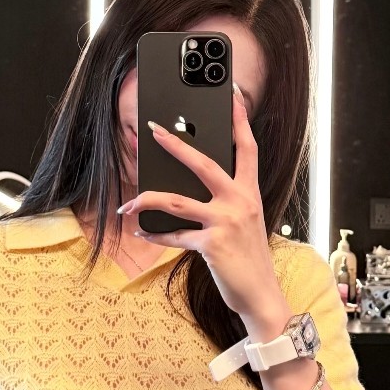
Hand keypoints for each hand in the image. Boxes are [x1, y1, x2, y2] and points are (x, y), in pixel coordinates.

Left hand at [118, 83, 283, 321]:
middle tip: (154, 131)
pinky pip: (173, 236)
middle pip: (204, 164)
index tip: (233, 95)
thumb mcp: (245, 223)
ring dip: (146, 199)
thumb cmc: (248, 258)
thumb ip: (227, 202)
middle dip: (176, 145)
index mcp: (250, 193)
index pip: (247, 148)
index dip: (240, 120)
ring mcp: (225, 222)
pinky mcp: (211, 245)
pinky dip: (155, 236)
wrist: (261, 295)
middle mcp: (240, 202)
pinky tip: (142, 233)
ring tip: (128, 202)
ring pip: (177, 201)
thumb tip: (190, 189)